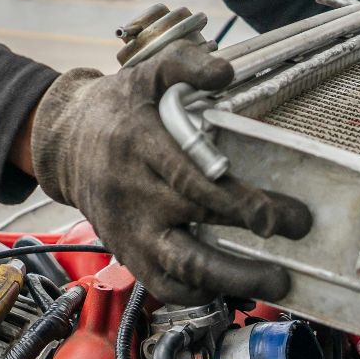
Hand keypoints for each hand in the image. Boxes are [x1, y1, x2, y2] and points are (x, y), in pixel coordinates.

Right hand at [29, 44, 311, 304]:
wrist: (63, 142)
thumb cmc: (117, 107)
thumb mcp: (146, 72)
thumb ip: (185, 64)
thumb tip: (226, 72)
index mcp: (138, 145)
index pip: (189, 179)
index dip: (234, 199)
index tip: (275, 212)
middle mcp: (132, 192)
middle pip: (194, 220)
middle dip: (250, 230)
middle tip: (296, 230)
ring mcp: (127, 228)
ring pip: (178, 267)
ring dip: (231, 278)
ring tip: (276, 282)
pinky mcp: (125, 251)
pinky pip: (160, 285)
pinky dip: (197, 294)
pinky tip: (232, 288)